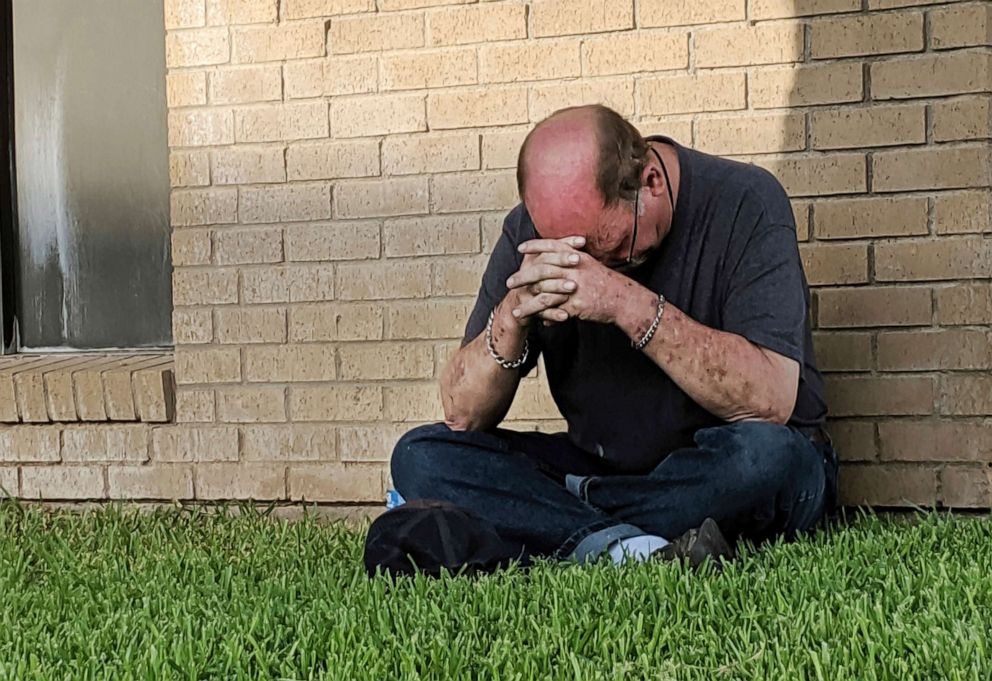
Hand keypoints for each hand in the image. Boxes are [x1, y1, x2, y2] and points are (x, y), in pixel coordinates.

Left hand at [514, 239, 628, 324]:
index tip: (521, 248)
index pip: (552, 246)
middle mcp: (574, 270)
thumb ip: (573, 261)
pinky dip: (544, 317)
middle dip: (523, 277)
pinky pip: (555, 312)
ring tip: (515, 310)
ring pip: (544, 295)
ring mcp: (574, 287)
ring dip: (528, 304)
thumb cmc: (607, 283)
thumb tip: (558, 258)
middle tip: (509, 282)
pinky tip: (535, 322)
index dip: (535, 246)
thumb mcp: (591, 265)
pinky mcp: (577, 304)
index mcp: (577, 257)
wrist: (624, 299)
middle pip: (541, 271)